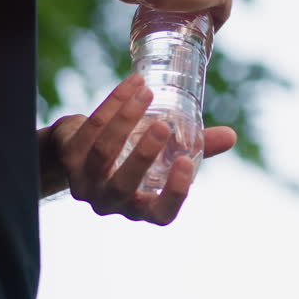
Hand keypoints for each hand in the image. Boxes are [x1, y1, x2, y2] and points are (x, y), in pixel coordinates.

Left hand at [43, 74, 236, 223]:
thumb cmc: (131, 155)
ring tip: (146, 93)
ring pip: (102, 154)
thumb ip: (196, 147)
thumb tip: (230, 136)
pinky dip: (112, 104)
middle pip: (122, 185)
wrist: (79, 146)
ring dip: (125, 120)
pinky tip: (132, 85)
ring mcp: (83, 182)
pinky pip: (89, 129)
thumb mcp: (165, 154)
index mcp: (139, 207)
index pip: (159, 214)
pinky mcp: (68, 156)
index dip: (173, 193)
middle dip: (142, 155)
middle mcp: (109, 202)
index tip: (187, 162)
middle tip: (163, 126)